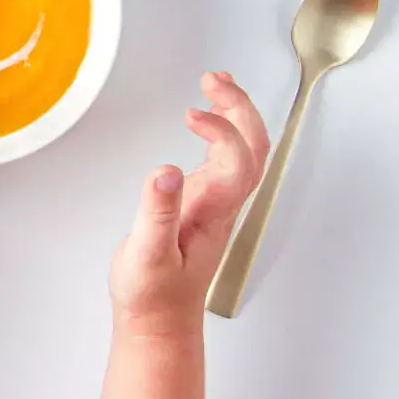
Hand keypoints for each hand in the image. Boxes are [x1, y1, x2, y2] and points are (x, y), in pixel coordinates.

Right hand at [109, 72, 269, 338]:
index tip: (190, 112)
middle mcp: (220, 203)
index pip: (235, 159)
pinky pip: (225, 157)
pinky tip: (204, 119)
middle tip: (214, 79)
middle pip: (252, 147)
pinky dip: (221, 129)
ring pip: (244, 149)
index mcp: (212, 211)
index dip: (220, 129)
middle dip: (239, 107)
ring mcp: (213, 202)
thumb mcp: (147, 254)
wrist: (158, 320)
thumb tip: (164, 172)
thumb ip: (157, 212)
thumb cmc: (153, 294)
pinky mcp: (200, 203)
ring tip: (215, 83)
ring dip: (236, 112)